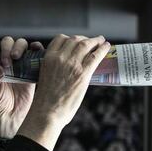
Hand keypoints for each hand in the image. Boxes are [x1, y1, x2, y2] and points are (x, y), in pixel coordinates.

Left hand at [0, 36, 43, 138]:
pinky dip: (37, 48)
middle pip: (8, 42)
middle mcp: (7, 60)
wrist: (14, 117)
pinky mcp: (33, 69)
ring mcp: (21, 63)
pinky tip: (35, 50)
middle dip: (6, 48)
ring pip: (22, 44)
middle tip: (5, 63)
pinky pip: (36, 54)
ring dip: (19, 47)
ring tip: (16, 58)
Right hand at [18, 34, 109, 150]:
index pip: (60, 39)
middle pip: (74, 40)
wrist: (47, 112)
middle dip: (84, 39)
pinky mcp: (83, 74)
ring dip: (95, 41)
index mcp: (48, 58)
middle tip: (91, 42)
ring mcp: (72, 65)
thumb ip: (54, 69)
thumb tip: (67, 70)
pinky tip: (107, 47)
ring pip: (85, 45)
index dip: (70, 38)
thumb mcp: (45, 77)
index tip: (75, 41)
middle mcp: (60, 58)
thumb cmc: (45, 101)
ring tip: (101, 41)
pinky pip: (95, 56)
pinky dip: (102, 49)